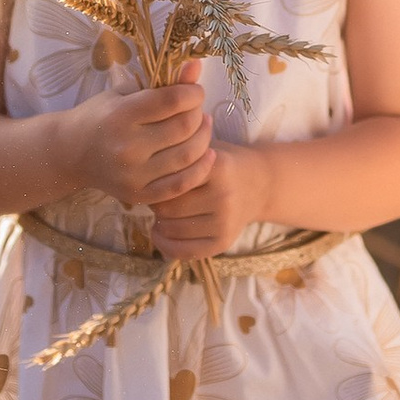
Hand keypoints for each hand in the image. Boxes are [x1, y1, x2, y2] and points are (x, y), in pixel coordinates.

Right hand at [61, 72, 212, 214]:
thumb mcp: (127, 92)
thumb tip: (197, 65)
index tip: (194, 91)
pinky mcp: (138, 195)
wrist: (71, 152)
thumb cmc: (101, 116)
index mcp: (121, 115)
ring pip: (188, 155)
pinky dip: (201, 169)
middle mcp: (126, 146)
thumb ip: (163, 81)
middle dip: (199, 114)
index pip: (173, 100)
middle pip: (185, 127)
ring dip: (205, 138)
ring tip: (203, 127)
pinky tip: (207, 155)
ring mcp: (133, 174)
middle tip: (198, 110)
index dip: (194, 93)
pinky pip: (182, 185)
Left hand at [147, 137, 269, 258]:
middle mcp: (223, 196)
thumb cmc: (221, 163)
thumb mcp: (204, 147)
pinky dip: (164, 245)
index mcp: (216, 167)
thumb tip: (140, 168)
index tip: (152, 178)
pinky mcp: (224, 242)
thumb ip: (177, 153)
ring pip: (171, 230)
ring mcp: (225, 222)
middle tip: (153, 197)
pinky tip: (160, 233)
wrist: (259, 184)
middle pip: (167, 208)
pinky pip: (183, 251)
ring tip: (159, 213)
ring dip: (158, 223)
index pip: (168, 180)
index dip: (154, 181)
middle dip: (154, 204)